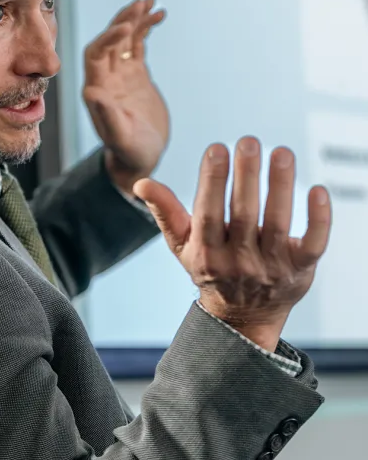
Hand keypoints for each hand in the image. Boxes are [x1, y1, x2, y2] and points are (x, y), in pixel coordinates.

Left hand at [82, 0, 168, 194]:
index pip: (95, 54)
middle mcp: (105, 78)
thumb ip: (106, 115)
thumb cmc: (129, 152)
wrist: (139, 159)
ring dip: (134, 19)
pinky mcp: (136, 75)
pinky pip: (137, 46)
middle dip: (123, 21)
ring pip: (123, 39)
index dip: (108, 38)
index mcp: (97, 89)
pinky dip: (146, 29)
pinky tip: (159, 15)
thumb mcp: (119, 136)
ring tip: (150, 2)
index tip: (127, 28)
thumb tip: (91, 91)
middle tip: (141, 4)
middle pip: (109, 40)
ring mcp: (120, 75)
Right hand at [133, 137, 331, 351]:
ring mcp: (271, 268)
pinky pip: (313, 243)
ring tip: (281, 152)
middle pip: (244, 215)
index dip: (212, 181)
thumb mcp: (182, 245)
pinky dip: (319, 218)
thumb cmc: (211, 269)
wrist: (244, 318)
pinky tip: (318, 190)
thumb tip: (141, 182)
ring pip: (278, 223)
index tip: (216, 148)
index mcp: (207, 254)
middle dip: (246, 176)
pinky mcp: (301, 270)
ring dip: (280, 186)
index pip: (208, 213)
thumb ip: (165, 211)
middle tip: (249, 141)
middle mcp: (238, 263)